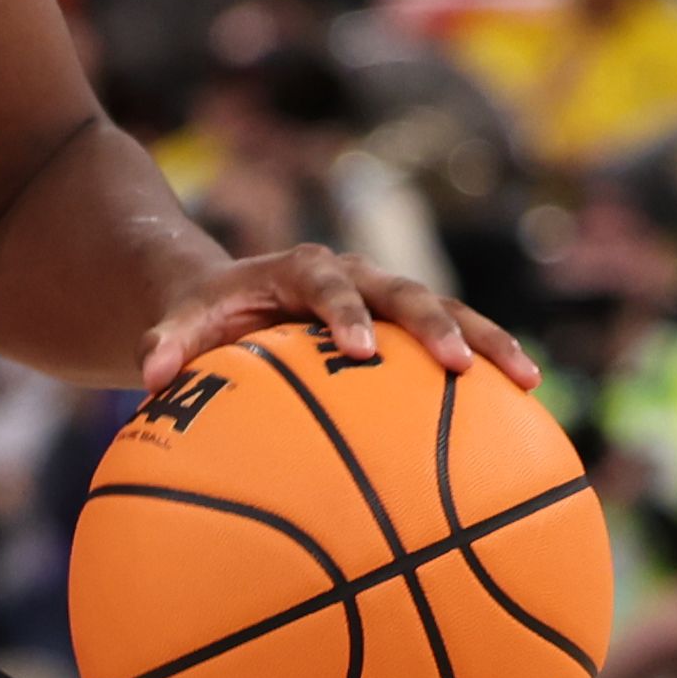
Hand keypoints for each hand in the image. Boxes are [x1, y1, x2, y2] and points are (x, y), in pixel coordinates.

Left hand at [133, 241, 540, 396]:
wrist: (231, 295)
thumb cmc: (205, 316)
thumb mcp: (178, 323)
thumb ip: (166, 343)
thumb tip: (149, 377)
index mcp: (301, 271)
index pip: (328, 286)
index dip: (346, 314)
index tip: (360, 352)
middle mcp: (355, 276)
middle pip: (404, 292)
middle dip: (434, 326)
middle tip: (461, 368)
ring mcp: (388, 297)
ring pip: (447, 311)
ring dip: (485, 341)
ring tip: (527, 381)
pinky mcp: (407, 324)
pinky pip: (452, 343)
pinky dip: (487, 364)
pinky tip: (527, 406)